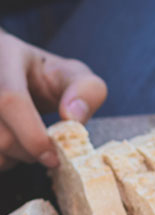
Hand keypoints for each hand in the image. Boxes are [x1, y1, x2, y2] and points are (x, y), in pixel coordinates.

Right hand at [0, 29, 106, 170]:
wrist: (4, 66)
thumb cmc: (41, 75)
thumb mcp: (70, 74)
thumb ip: (86, 91)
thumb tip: (73, 117)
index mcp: (3, 55)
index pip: (10, 99)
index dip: (32, 135)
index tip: (53, 157)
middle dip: (26, 152)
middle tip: (44, 151)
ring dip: (10, 158)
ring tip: (24, 145)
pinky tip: (6, 147)